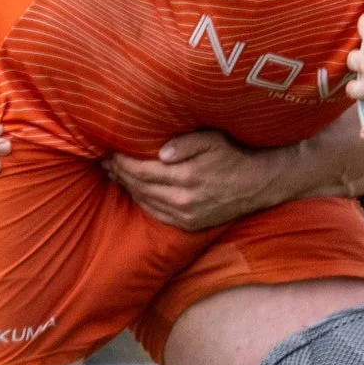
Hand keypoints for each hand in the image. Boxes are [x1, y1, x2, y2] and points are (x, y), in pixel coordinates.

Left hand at [105, 129, 289, 230]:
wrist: (257, 185)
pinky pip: (156, 214)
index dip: (122, 162)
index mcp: (186, 177)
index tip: (110, 152)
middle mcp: (183, 200)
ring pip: (145, 201)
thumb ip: (186, 143)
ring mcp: (185, 215)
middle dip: (120, 173)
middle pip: (139, 187)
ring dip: (128, 188)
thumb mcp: (212, 140)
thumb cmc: (232, 155)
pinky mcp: (189, 224)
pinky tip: (135, 191)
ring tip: (115, 174)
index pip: (142, 171)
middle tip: (106, 162)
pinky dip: (142, 202)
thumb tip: (161, 152)